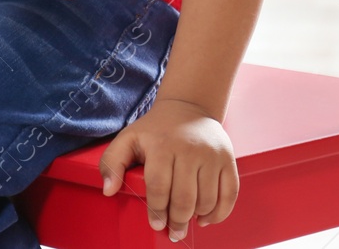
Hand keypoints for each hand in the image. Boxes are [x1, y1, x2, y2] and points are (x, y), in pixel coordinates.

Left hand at [97, 97, 237, 240]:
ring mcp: (212, 154)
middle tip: (173, 232)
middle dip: (177, 221)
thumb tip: (108, 191)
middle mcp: (190, 149)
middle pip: (184, 199)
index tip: (156, 224)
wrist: (188, 106)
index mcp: (162, 146)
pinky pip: (229, 194)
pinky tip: (206, 217)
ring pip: (206, 200)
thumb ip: (112, 163)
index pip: (159, 188)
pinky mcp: (228, 159)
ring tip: (187, 220)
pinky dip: (220, 212)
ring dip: (196, 217)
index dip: (156, 211)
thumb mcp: (128, 138)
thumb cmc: (156, 129)